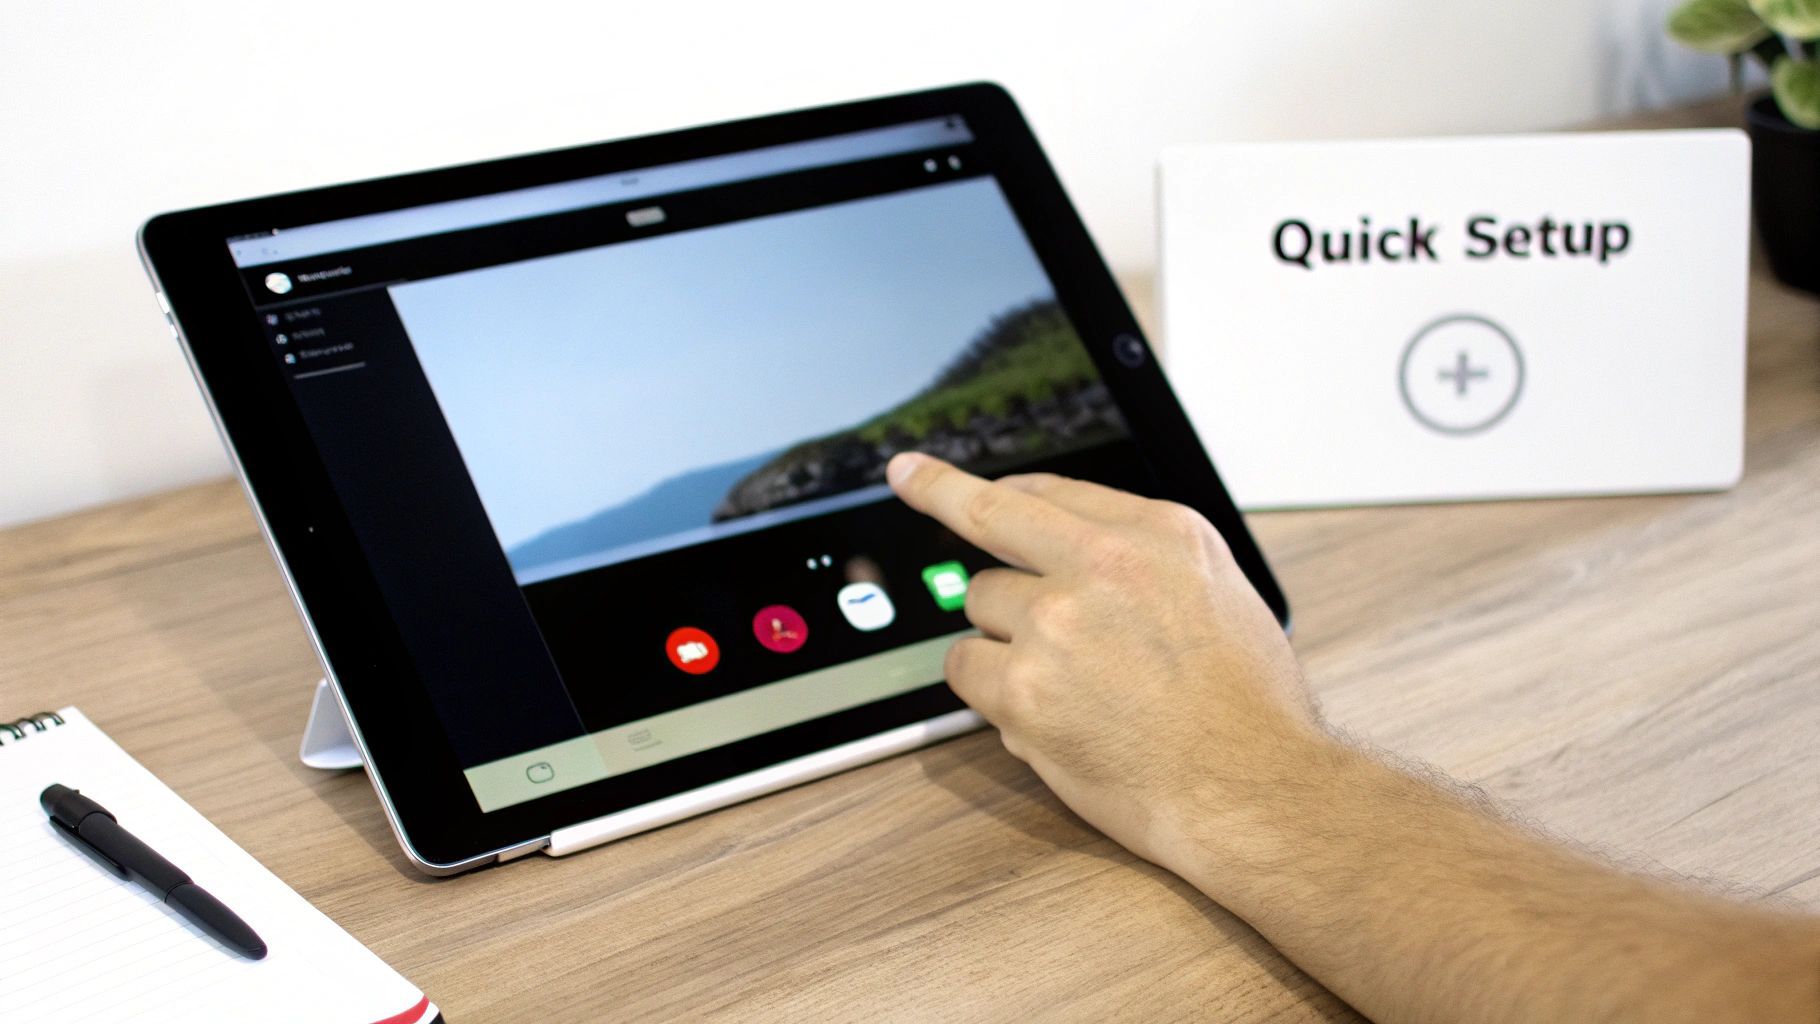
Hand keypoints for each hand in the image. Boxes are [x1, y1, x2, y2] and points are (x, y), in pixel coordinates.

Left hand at [886, 453, 1324, 868]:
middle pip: (992, 539)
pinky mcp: (1025, 690)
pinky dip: (990, 690)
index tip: (915, 473)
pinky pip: (965, 669)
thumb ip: (1138, 552)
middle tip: (958, 532)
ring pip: (980, 607)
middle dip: (982, 550)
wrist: (1255, 789)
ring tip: (1074, 684)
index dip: (966, 485)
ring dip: (1008, 641)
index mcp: (1157, 531)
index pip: (1041, 490)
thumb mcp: (1218, 589)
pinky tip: (1044, 712)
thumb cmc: (1246, 704)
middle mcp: (1104, 564)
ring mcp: (1057, 624)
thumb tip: (1060, 536)